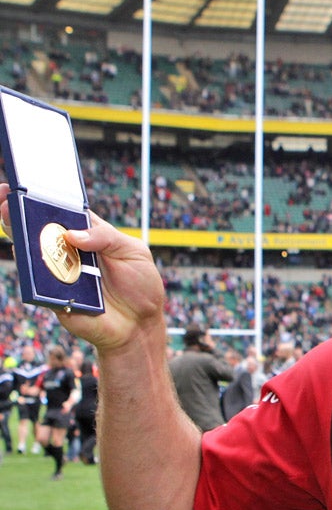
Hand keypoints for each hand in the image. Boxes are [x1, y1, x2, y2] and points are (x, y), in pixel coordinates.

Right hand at [0, 182, 166, 352]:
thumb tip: (73, 234)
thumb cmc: (140, 286)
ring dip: (18, 234)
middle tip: (9, 196)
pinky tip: (22, 250)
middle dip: (21, 211)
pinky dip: (30, 267)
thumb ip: (107, 237)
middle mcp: (69, 252)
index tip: (28, 183)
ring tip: (9, 215)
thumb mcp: (133, 252)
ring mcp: (58, 272)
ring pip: (31, 251)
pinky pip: (35, 280)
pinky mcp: (53, 295)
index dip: (46, 198)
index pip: (63, 212)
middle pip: (40, 228)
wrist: (140, 326)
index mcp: (88, 235)